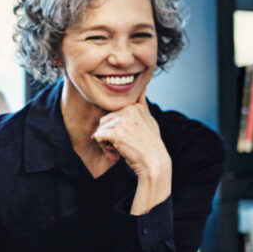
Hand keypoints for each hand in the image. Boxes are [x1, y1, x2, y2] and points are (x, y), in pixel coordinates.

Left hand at [91, 93, 171, 212]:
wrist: (154, 163)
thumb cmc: (151, 145)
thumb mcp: (150, 121)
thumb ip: (143, 105)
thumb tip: (144, 88)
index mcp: (136, 106)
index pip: (114, 114)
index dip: (117, 128)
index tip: (128, 138)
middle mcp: (129, 110)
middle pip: (105, 121)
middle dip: (109, 135)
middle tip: (121, 147)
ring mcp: (123, 120)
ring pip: (101, 128)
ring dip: (106, 142)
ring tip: (118, 151)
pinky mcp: (116, 133)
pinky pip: (98, 136)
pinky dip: (104, 148)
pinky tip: (116, 155)